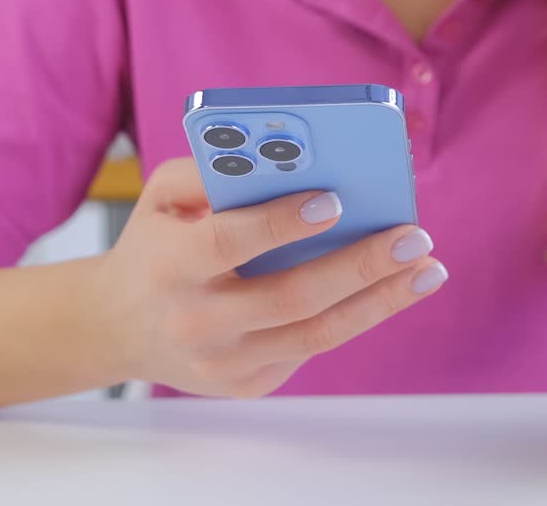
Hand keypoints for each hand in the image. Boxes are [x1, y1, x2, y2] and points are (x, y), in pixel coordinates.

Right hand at [100, 158, 447, 397]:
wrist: (119, 325)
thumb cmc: (157, 244)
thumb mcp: (163, 197)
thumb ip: (214, 171)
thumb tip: (293, 161)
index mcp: (169, 266)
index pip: (228, 244)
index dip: (281, 223)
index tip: (336, 200)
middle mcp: (195, 320)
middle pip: (291, 297)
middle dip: (361, 265)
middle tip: (415, 236)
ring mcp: (222, 362)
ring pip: (316, 334)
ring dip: (381, 301)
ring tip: (428, 270)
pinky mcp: (246, 385)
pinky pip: (311, 349)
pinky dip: (356, 317)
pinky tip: (391, 291)